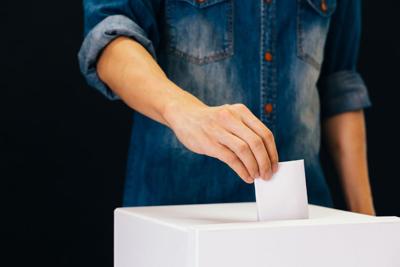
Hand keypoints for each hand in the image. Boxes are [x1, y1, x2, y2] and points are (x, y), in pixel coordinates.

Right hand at [164, 100, 278, 182]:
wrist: (184, 115)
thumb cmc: (211, 121)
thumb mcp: (231, 117)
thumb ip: (245, 131)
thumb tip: (264, 157)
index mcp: (241, 111)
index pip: (264, 133)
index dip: (272, 152)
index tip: (274, 164)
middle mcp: (231, 118)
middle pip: (256, 142)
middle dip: (265, 162)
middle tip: (268, 174)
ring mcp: (219, 130)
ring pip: (245, 151)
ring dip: (254, 167)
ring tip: (256, 176)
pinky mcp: (209, 142)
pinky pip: (231, 159)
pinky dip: (242, 170)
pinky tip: (246, 176)